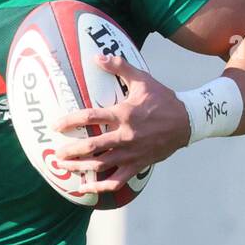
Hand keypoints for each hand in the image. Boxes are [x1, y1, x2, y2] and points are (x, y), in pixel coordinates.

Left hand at [54, 54, 190, 193]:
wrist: (187, 121)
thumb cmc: (163, 99)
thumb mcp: (143, 79)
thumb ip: (120, 66)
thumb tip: (97, 57)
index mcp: (124, 114)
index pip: (91, 117)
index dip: (70, 121)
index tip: (56, 126)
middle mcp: (126, 135)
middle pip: (92, 146)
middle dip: (71, 151)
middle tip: (56, 154)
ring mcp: (132, 153)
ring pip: (101, 165)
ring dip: (80, 168)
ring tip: (64, 168)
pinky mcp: (138, 165)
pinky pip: (116, 181)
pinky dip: (99, 187)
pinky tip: (85, 187)